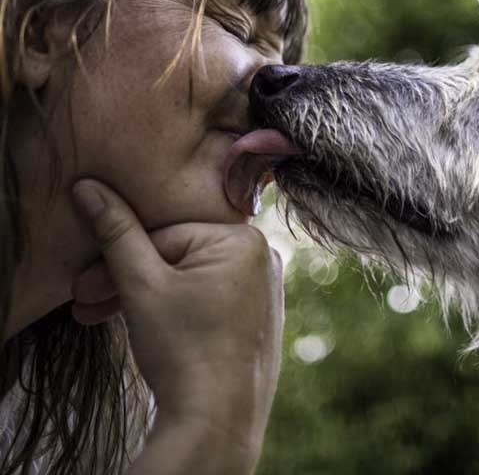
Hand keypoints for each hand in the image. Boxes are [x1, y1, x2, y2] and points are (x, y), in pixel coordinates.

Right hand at [71, 179, 283, 457]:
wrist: (217, 423)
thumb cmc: (184, 350)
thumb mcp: (142, 285)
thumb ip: (116, 233)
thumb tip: (89, 188)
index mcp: (244, 239)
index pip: (166, 238)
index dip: (118, 262)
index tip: (82, 288)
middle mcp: (263, 258)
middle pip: (178, 258)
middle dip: (127, 282)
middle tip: (87, 306)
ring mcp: (264, 290)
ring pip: (190, 281)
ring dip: (146, 298)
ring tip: (108, 320)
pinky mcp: (258, 318)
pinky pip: (210, 300)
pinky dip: (177, 310)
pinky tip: (151, 329)